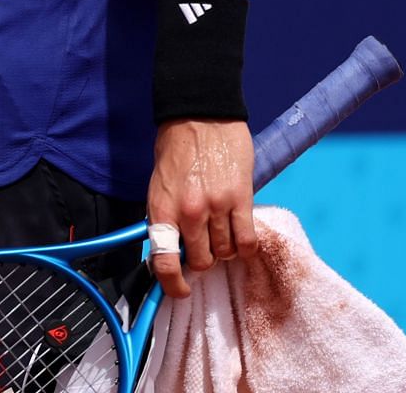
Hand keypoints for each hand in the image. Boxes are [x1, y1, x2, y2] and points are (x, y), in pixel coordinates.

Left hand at [148, 119, 256, 298]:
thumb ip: (165, 215)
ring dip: (224, 250)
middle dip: (202, 260)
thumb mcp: (158, 184)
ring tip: (220, 233)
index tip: (180, 290)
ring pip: (225, 252)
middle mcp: (188, 212)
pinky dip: (245, 246)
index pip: (163, 259)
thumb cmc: (175, 147)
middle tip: (203, 247)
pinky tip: (240, 238)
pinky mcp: (241, 199)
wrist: (200, 115)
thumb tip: (170, 247)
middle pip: (201, 260)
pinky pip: (247, 240)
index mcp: (161, 207)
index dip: (172, 283)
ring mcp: (216, 206)